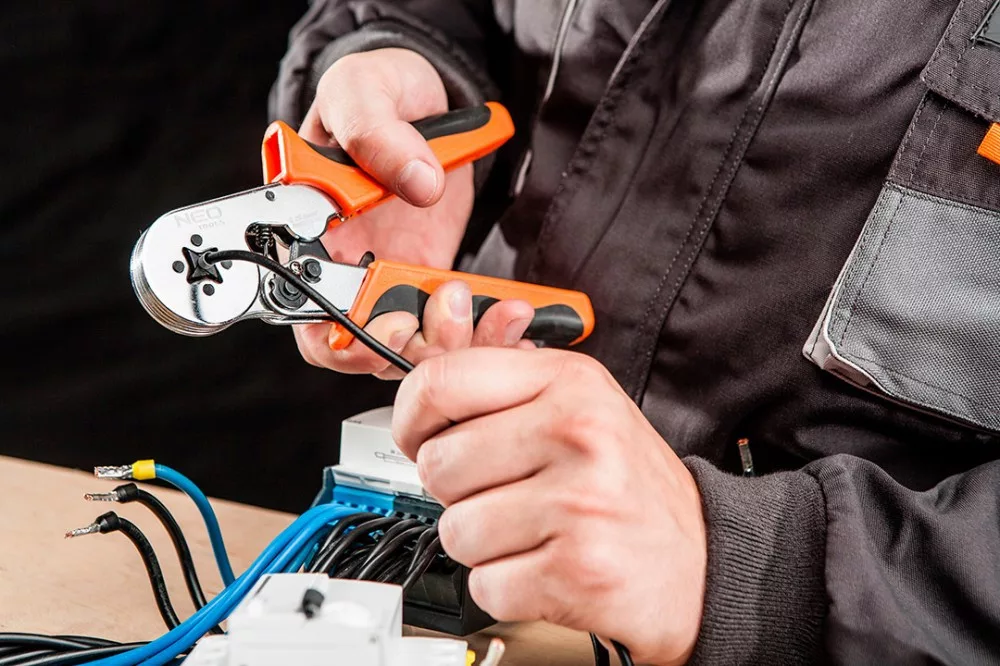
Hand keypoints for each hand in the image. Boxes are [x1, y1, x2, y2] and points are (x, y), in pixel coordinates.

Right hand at [293, 48, 531, 377]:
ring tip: (502, 313)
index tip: (386, 320)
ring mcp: (387, 276)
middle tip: (452, 310)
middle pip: (354, 347)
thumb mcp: (365, 90)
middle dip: (405, 347)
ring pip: (408, 347)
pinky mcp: (429, 278)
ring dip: (456, 343)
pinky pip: (449, 327)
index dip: (336, 331)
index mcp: (303, 226)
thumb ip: (378, 132)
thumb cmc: (375, 88)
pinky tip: (514, 319)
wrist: (421, 95)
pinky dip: (481, 335)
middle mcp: (341, 264)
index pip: (299, 305)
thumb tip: (418, 182)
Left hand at [392, 347, 707, 665]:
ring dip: (483, 544)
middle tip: (504, 493)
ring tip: (532, 532)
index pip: (442, 382)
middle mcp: (577, 433)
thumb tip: (423, 381)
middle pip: (439, 465)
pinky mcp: (578, 569)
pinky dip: (506, 587)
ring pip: (455, 531)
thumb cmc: (629, 483)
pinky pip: (485, 584)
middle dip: (457, 491)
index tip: (416, 436)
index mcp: (570, 382)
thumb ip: (505, 388)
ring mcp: (579, 502)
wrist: (701, 559)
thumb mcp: (581, 406)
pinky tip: (545, 566)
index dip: (410, 416)